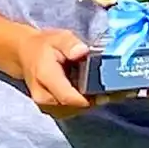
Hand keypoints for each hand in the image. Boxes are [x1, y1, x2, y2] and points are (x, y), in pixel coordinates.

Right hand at [16, 28, 132, 118]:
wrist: (25, 55)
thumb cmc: (44, 46)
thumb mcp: (58, 38)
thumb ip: (70, 44)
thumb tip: (82, 51)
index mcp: (45, 78)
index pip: (69, 97)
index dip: (91, 97)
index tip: (112, 90)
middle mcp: (45, 98)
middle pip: (76, 106)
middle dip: (99, 98)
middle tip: (123, 90)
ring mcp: (49, 107)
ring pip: (77, 109)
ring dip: (96, 101)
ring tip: (118, 91)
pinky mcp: (55, 109)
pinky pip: (75, 109)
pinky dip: (90, 102)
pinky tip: (104, 92)